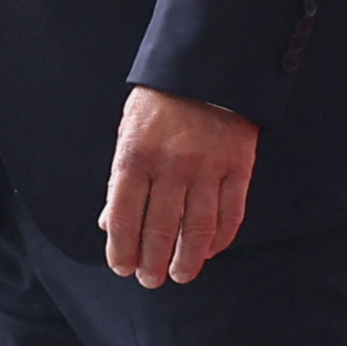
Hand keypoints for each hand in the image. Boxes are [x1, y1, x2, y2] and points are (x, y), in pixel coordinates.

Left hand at [100, 85, 257, 287]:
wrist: (208, 64)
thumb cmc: (161, 101)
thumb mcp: (128, 132)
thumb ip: (120, 179)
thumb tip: (108, 223)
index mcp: (136, 155)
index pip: (123, 216)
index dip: (122, 249)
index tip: (122, 268)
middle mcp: (171, 165)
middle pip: (160, 230)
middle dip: (152, 263)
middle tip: (151, 280)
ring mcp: (207, 167)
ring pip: (197, 230)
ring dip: (187, 260)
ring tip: (180, 274)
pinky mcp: (238, 166)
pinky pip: (230, 214)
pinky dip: (220, 239)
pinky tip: (210, 251)